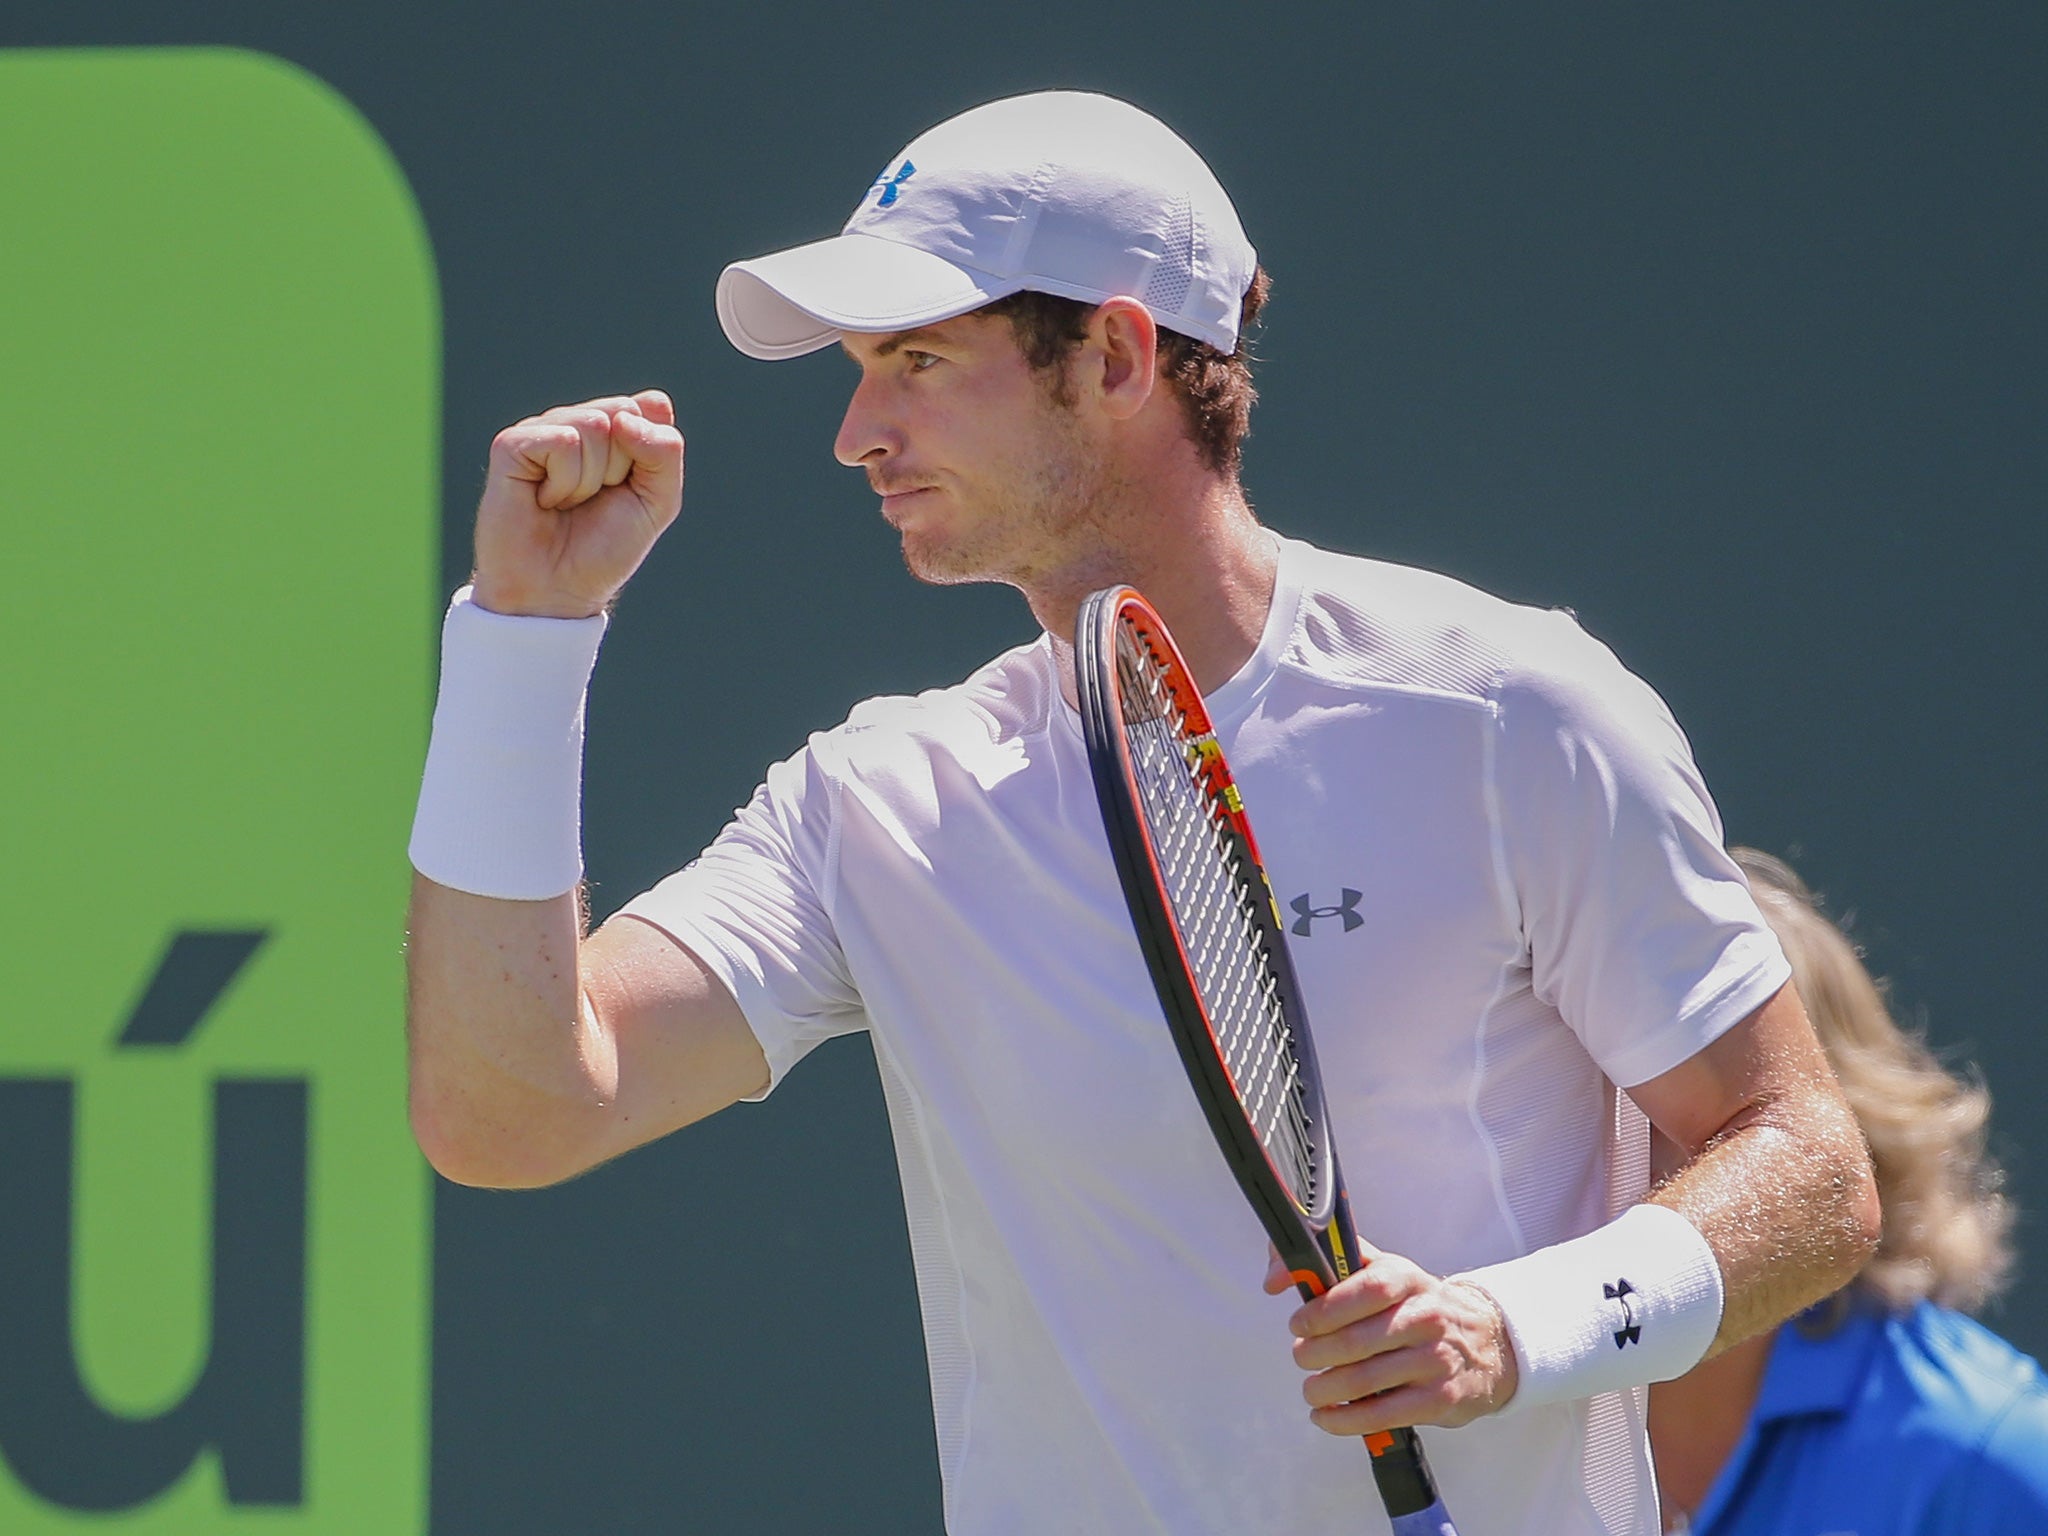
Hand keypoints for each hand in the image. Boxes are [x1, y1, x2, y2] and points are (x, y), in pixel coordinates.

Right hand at [471, 390, 684, 618]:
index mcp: (611, 429)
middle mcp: (575, 422)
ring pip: (593, 424)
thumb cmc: (604, 548)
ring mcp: (540, 430)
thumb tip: (624, 418)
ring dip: (590, 480)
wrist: (557, 591)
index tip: (626, 491)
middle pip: (622, 412)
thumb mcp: (658, 502)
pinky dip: (563, 482)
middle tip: (595, 500)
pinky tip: (544, 501)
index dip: (648, 457)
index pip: (649, 408)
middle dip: (620, 467)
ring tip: (566, 503)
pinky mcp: (510, 445)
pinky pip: (561, 441)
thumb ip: (664, 452)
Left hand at [1263, 1242, 1518, 1434]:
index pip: (1366, 1289)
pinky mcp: (1438, 1399)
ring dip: (1325, 1389)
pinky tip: (1326, 1415)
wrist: (1486, 1342)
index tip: (1298, 1324)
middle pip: (1357, 1341)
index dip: (1324, 1309)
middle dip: (1315, 1354)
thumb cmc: (1415, 1305)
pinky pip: (1382, 1415)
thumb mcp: (1382, 1270)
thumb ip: (1326, 1260)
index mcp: (1407, 1279)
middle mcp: (1427, 1317)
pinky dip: (1344, 1420)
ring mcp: (1435, 1360)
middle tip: (1301, 1357)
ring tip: (1312, 1388)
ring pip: (1365, 1381)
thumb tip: (1275, 1276)